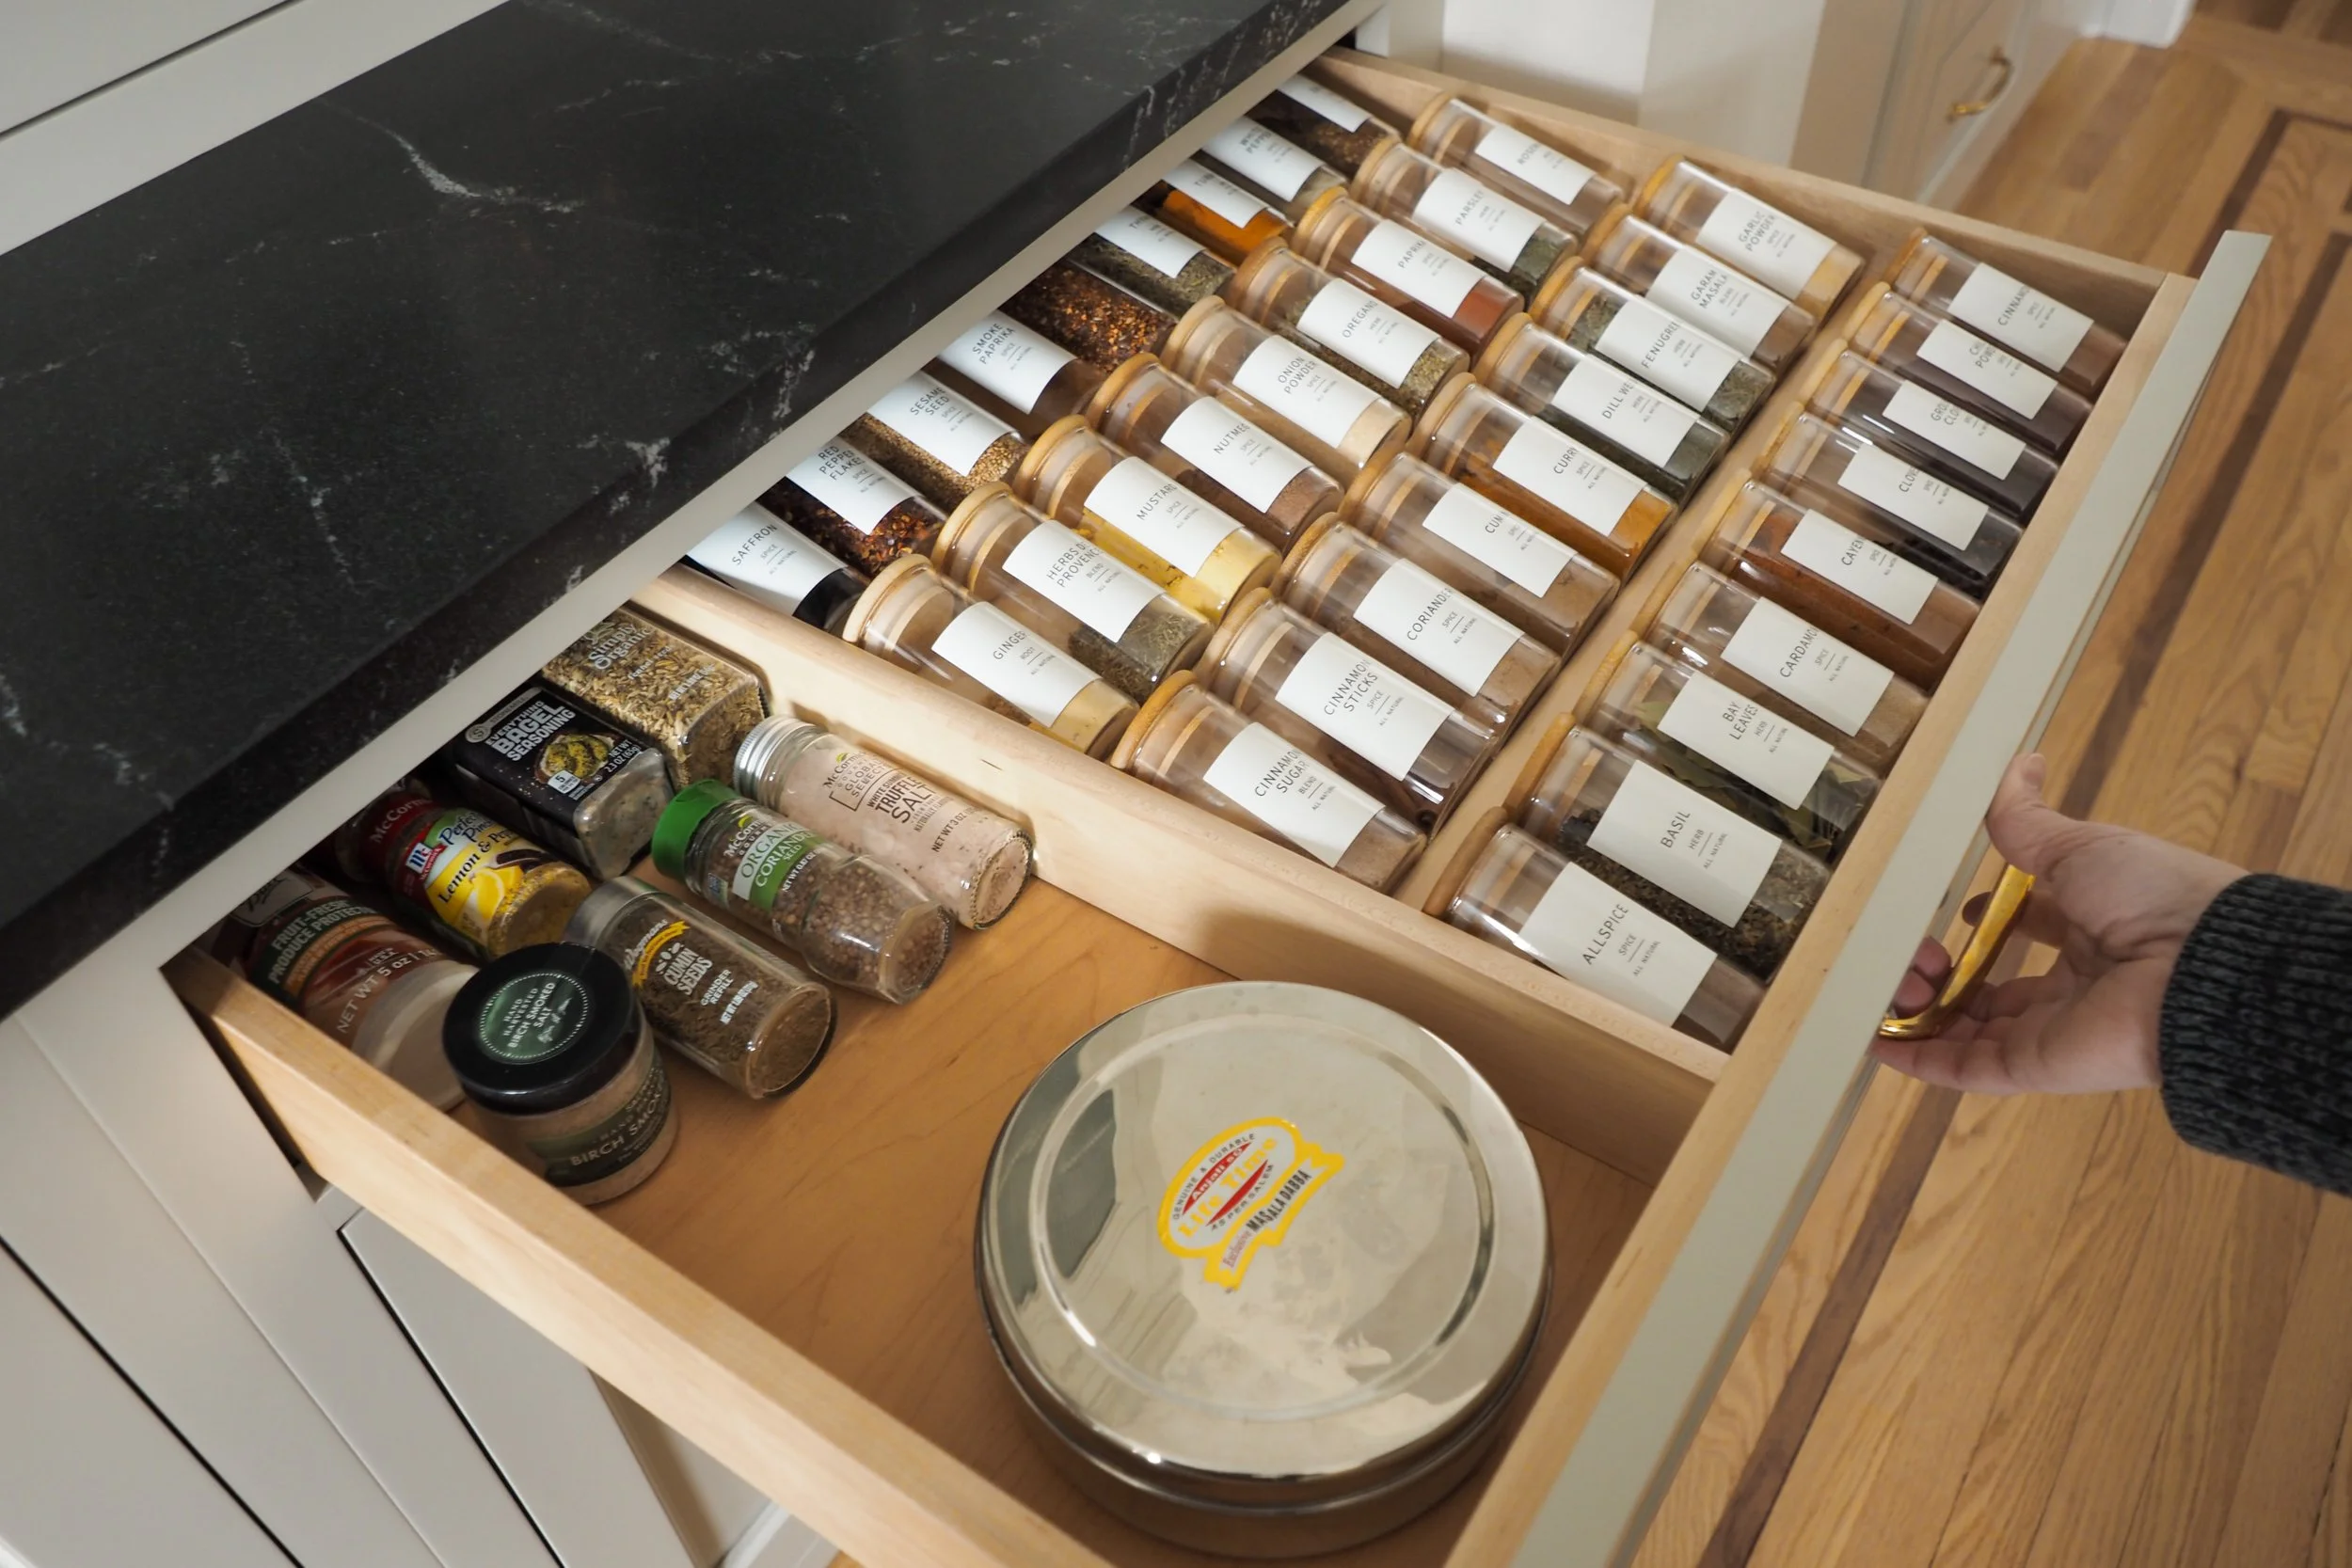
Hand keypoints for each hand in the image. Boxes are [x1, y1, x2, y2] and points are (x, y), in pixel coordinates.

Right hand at [1871, 753, 2242, 1094]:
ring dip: (1923, 1010)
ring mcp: (2052, 1031)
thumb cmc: (2149, 896)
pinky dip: (1920, 1059)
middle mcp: (2074, 985)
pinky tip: (1878, 1040)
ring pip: (1971, 1029)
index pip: (2030, 931)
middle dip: (1944, 970)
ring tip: (1892, 987)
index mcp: (2092, 930)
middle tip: (1917, 953)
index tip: (1961, 911)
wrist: (2197, 967)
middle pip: (1991, 988)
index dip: (1989, 921)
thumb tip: (2019, 762)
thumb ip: (2029, 821)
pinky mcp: (2035, 1066)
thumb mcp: (2079, 847)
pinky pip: (1969, 1070)